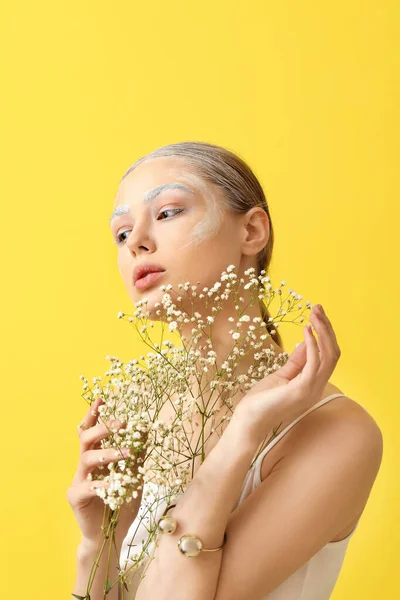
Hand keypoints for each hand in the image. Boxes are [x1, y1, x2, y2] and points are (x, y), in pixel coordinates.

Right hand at [67, 396, 145, 549]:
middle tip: (121, 423)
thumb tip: (146, 428)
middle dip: (103, 428)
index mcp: (97, 457)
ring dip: (108, 453)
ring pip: (87, 458)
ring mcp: (79, 480)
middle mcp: (85, 466)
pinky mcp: (76, 497)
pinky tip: (116, 485)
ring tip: (127, 453)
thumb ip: (137, 454)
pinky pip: (88, 486)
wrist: (111, 535)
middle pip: (86, 439)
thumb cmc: (121, 503)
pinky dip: (104, 483)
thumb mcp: (134, 475)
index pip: (92, 431)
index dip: (94, 415)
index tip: (102, 399)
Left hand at [232, 305, 340, 443]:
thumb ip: (296, 361)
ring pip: (329, 356)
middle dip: (327, 328)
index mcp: (314, 385)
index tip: (316, 315)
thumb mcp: (282, 375)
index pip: (329, 356)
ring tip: (314, 314)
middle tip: (318, 308)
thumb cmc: (262, 401)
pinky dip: (312, 344)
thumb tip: (307, 341)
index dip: (325, 334)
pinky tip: (306, 330)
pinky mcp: (301, 390)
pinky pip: (314, 363)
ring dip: (323, 332)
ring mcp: (311, 390)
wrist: (248, 422)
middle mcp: (317, 388)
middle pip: (333, 353)